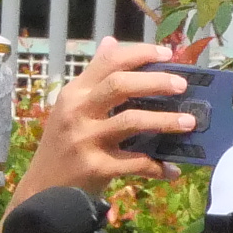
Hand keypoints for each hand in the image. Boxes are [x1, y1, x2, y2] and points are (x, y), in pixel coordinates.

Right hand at [21, 39, 194, 193]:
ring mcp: (85, 139)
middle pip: (119, 85)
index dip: (139, 54)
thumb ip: (93, 78)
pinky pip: (135, 162)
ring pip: (131, 121)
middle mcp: (77, 111)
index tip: (167, 53)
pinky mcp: (96, 166)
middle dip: (155, 82)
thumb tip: (111, 42)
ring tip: (189, 122)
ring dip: (165, 120)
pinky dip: (158, 166)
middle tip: (182, 85)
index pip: (107, 62)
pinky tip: (172, 169)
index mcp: (74, 94)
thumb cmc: (62, 145)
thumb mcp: (71, 107)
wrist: (44, 189)